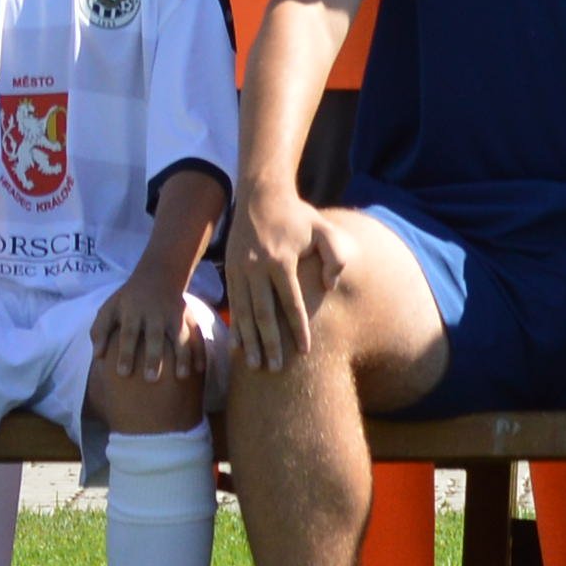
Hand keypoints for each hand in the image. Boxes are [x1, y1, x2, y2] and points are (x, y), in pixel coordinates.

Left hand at [90, 251, 209, 393]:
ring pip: (180, 335)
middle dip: (154, 357)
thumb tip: (97, 356)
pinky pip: (197, 334)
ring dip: (182, 355)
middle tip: (151, 379)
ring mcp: (175, 313)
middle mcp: (155, 312)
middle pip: (155, 335)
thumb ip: (100, 330)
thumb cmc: (129, 299)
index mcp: (133, 310)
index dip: (126, 352)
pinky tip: (200, 369)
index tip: (122, 373)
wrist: (158, 274)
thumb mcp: (110, 307)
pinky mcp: (190, 316)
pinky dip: (200, 351)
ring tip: (182, 377)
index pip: (129, 332)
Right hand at [224, 183, 339, 375]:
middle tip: (275, 370)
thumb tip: (329, 286)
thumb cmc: (298, 216)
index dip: (298, 329)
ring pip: (243, 312)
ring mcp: (240, 269)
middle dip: (269, 343)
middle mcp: (256, 267)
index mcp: (281, 259)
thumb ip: (335, 256)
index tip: (304, 352)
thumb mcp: (324, 228)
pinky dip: (236, 326)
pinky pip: (233, 303)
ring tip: (255, 365)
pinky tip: (238, 346)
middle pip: (263, 313)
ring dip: (249, 341)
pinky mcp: (230, 270)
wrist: (260, 195)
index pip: (291, 303)